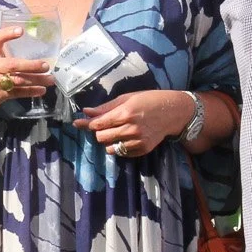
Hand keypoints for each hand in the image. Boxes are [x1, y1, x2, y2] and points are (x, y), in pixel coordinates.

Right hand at [0, 26, 54, 113]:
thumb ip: (5, 53)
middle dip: (31, 65)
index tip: (21, 31)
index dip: (7, 34)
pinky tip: (41, 90)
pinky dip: (31, 91)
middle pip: (12, 65)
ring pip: (18, 80)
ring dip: (36, 80)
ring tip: (50, 79)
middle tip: (46, 65)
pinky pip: (17, 93)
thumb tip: (32, 48)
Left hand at [73, 90, 193, 158]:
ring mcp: (138, 141)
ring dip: (108, 141)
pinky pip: (121, 153)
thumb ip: (106, 107)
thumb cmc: (149, 100)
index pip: (98, 124)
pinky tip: (126, 137)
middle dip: (99, 131)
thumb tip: (86, 111)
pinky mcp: (143, 149)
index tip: (78, 123)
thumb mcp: (127, 98)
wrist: (173, 112)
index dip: (87, 124)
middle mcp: (131, 129)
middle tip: (105, 125)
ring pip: (110, 148)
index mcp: (125, 113)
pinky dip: (119, 147)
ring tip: (116, 132)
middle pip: (101, 137)